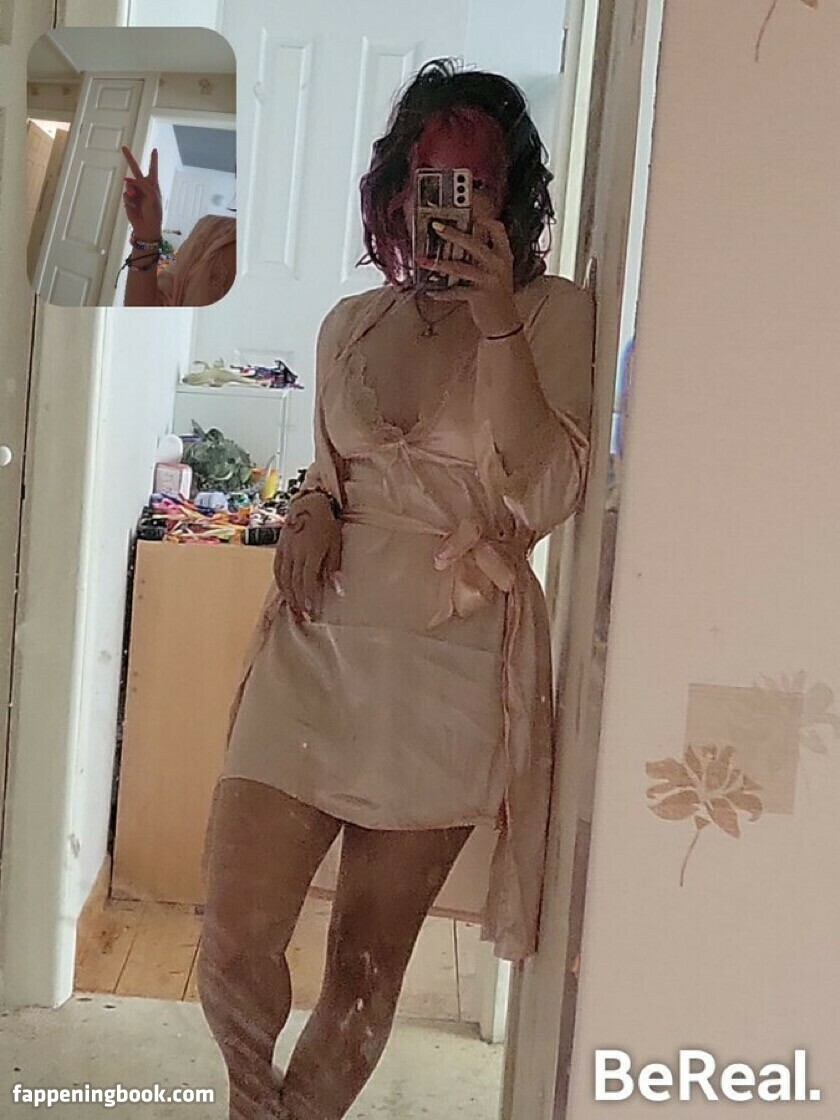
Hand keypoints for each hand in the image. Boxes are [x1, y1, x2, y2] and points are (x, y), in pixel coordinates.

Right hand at [121, 145, 162, 240]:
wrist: (146, 227)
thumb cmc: (154, 213)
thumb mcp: (152, 197)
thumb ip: (143, 185)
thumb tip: (128, 180)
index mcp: (153, 185)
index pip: (153, 169)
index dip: (153, 160)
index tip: (154, 150)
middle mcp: (143, 186)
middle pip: (135, 169)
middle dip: (129, 158)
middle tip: (124, 147)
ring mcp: (135, 192)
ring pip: (128, 183)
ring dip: (132, 190)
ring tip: (137, 200)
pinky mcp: (128, 199)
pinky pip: (125, 194)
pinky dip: (128, 199)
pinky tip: (133, 206)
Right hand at [274, 492, 341, 622]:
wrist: (309, 502)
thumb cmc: (327, 522)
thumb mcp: (336, 543)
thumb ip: (333, 566)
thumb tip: (337, 588)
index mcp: (311, 552)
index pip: (307, 580)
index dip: (308, 597)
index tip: (312, 611)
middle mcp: (295, 552)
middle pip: (294, 583)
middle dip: (298, 601)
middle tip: (303, 616)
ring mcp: (285, 550)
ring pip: (283, 578)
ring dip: (288, 596)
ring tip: (294, 609)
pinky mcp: (280, 547)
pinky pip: (277, 569)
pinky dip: (280, 583)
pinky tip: (284, 591)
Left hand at [417, 217, 520, 336]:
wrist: (504, 324)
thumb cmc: (497, 297)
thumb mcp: (497, 272)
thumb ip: (485, 257)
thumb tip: (462, 242)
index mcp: (504, 256)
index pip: (498, 230)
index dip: (483, 219)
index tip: (468, 212)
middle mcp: (498, 265)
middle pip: (474, 243)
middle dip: (453, 234)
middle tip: (436, 227)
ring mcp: (489, 280)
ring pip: (460, 267)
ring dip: (439, 264)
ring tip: (423, 261)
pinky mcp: (479, 296)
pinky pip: (456, 291)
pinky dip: (442, 292)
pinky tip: (432, 291)